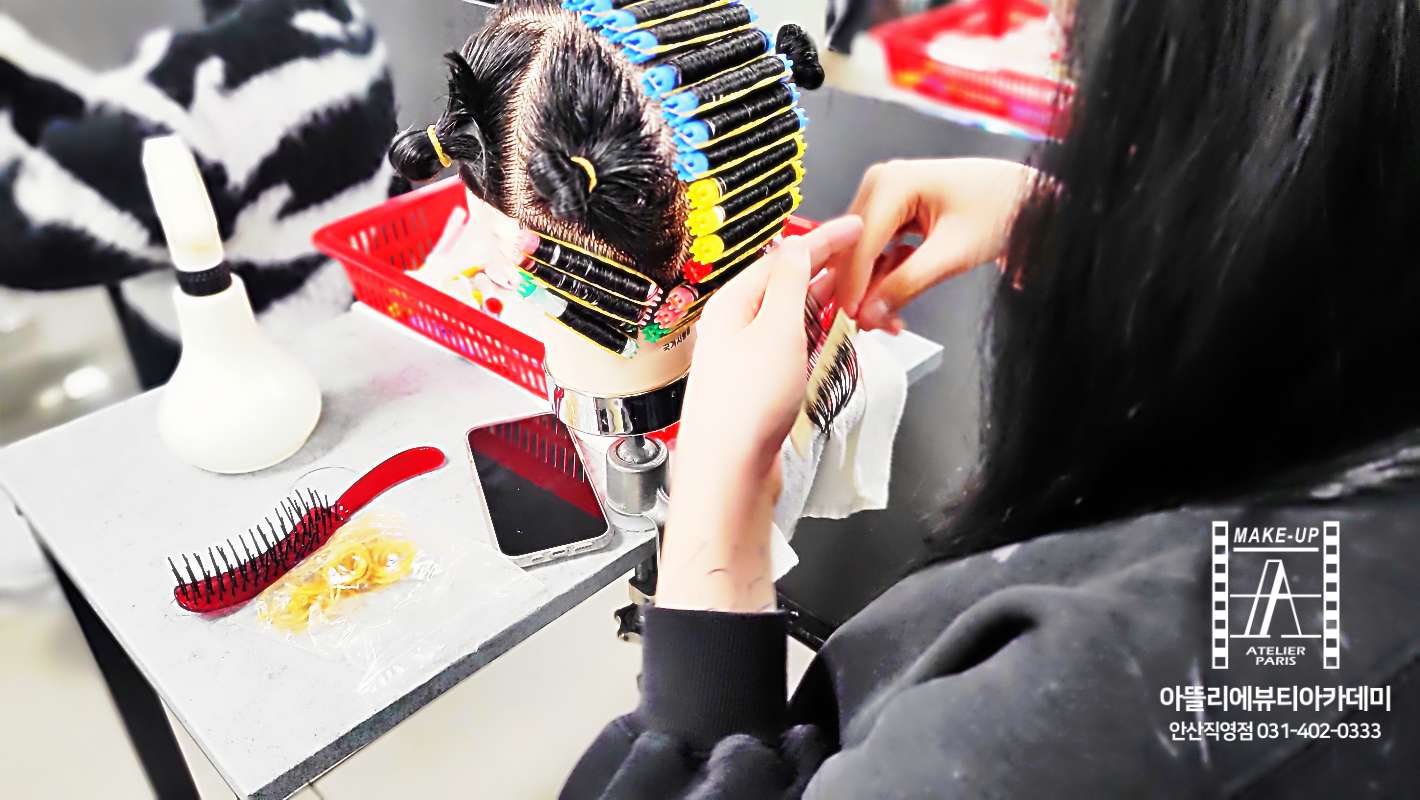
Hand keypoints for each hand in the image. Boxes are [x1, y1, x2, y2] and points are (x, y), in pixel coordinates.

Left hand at [658, 216, 862, 611]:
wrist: (729, 473)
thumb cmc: (744, 410)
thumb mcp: (776, 330)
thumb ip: (788, 284)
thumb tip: (796, 246)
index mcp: (732, 304)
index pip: (784, 258)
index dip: (824, 240)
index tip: (854, 228)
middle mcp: (734, 327)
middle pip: (785, 284)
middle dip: (827, 271)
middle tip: (862, 259)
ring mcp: (744, 356)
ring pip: (790, 315)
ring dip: (824, 303)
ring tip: (854, 293)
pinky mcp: (756, 384)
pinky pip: (790, 345)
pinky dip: (815, 334)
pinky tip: (829, 336)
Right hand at [826, 158, 1038, 330]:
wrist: (1027, 196)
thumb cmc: (1002, 209)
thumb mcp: (953, 253)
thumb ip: (907, 284)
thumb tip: (869, 314)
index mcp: (892, 183)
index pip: (858, 244)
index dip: (852, 287)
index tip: (850, 322)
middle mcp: (881, 183)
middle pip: (854, 249)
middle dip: (863, 291)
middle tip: (878, 327)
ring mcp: (885, 195)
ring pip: (862, 253)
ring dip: (873, 287)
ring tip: (894, 317)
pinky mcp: (893, 210)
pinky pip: (875, 249)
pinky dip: (884, 275)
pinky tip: (900, 291)